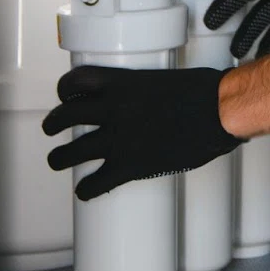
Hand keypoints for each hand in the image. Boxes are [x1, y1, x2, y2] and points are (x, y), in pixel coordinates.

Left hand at [42, 65, 241, 200]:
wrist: (219, 112)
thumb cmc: (203, 91)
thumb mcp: (165, 79)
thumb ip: (145, 90)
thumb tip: (146, 101)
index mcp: (122, 84)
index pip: (77, 81)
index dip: (65, 90)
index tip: (64, 96)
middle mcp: (113, 109)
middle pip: (67, 116)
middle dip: (53, 124)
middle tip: (50, 129)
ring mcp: (119, 139)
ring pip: (73, 151)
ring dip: (60, 158)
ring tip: (57, 161)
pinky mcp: (130, 165)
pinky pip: (97, 182)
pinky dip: (87, 189)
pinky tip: (86, 191)